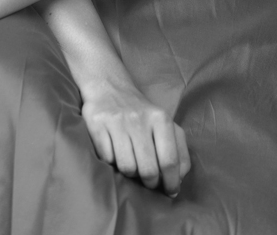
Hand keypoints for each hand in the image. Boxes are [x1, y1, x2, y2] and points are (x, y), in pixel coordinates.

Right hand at [81, 79, 190, 196]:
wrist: (110, 86)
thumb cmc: (141, 112)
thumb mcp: (165, 123)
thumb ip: (179, 149)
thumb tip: (179, 179)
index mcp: (161, 118)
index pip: (169, 160)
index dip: (171, 182)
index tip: (170, 191)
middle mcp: (139, 119)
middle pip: (148, 169)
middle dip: (150, 182)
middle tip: (149, 180)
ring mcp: (117, 121)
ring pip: (127, 168)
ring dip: (130, 172)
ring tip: (131, 162)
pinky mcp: (97, 124)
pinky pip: (107, 159)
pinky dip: (111, 161)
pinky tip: (114, 151)